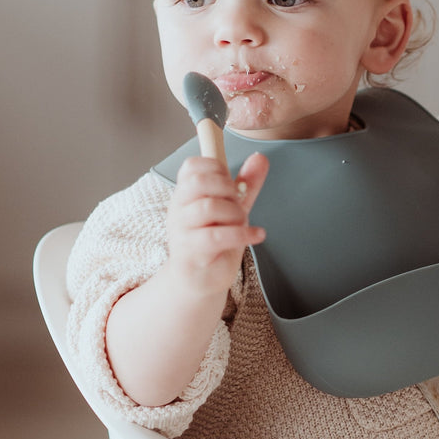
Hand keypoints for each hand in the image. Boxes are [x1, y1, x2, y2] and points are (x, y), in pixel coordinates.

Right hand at [166, 152, 268, 296]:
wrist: (201, 280)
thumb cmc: (215, 243)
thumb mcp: (233, 208)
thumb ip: (246, 184)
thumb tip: (260, 158)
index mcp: (185, 194)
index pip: (192, 166)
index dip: (218, 169)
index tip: (231, 185)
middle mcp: (178, 209)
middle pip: (199, 182)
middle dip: (228, 189)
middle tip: (238, 205)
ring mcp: (180, 230)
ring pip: (208, 207)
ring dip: (235, 213)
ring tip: (244, 223)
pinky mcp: (189, 252)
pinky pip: (216, 236)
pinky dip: (242, 234)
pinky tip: (257, 235)